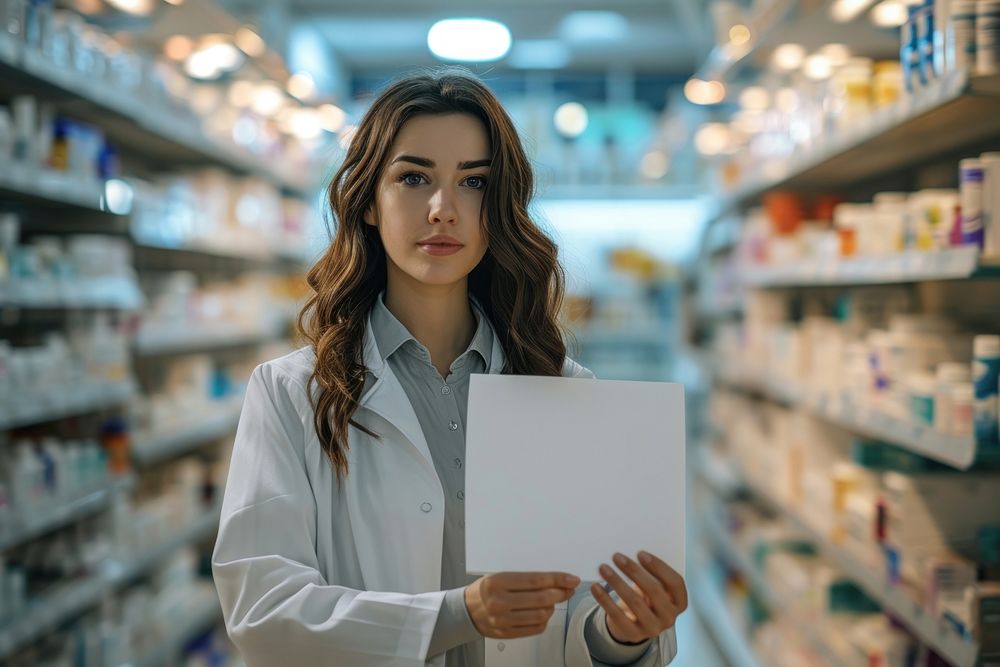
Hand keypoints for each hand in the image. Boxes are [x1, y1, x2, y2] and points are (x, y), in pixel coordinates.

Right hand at [465, 571, 579, 638]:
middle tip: (567, 589)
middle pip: (541, 599)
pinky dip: (544, 620)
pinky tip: (542, 613)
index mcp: (497, 582)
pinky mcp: (506, 634)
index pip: (535, 580)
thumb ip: (527, 579)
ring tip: (551, 601)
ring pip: (541, 615)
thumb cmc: (486, 590)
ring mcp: (503, 621)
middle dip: (560, 593)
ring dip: (552, 607)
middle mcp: (499, 602)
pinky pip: (536, 629)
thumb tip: (557, 581)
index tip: (571, 579)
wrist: (467, 610)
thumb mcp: (501, 575)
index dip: (557, 579)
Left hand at [591, 551, 687, 644]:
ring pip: (635, 602)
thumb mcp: (654, 587)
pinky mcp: (634, 634)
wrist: (635, 623)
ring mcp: (653, 628)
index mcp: (679, 602)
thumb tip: (630, 554)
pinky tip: (596, 587)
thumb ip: (650, 574)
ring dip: (617, 582)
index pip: (675, 582)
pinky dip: (605, 599)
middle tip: (617, 556)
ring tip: (603, 568)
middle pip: (654, 590)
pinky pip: (617, 615)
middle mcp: (669, 617)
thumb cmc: (646, 597)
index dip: (659, 567)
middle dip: (634, 571)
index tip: (640, 553)